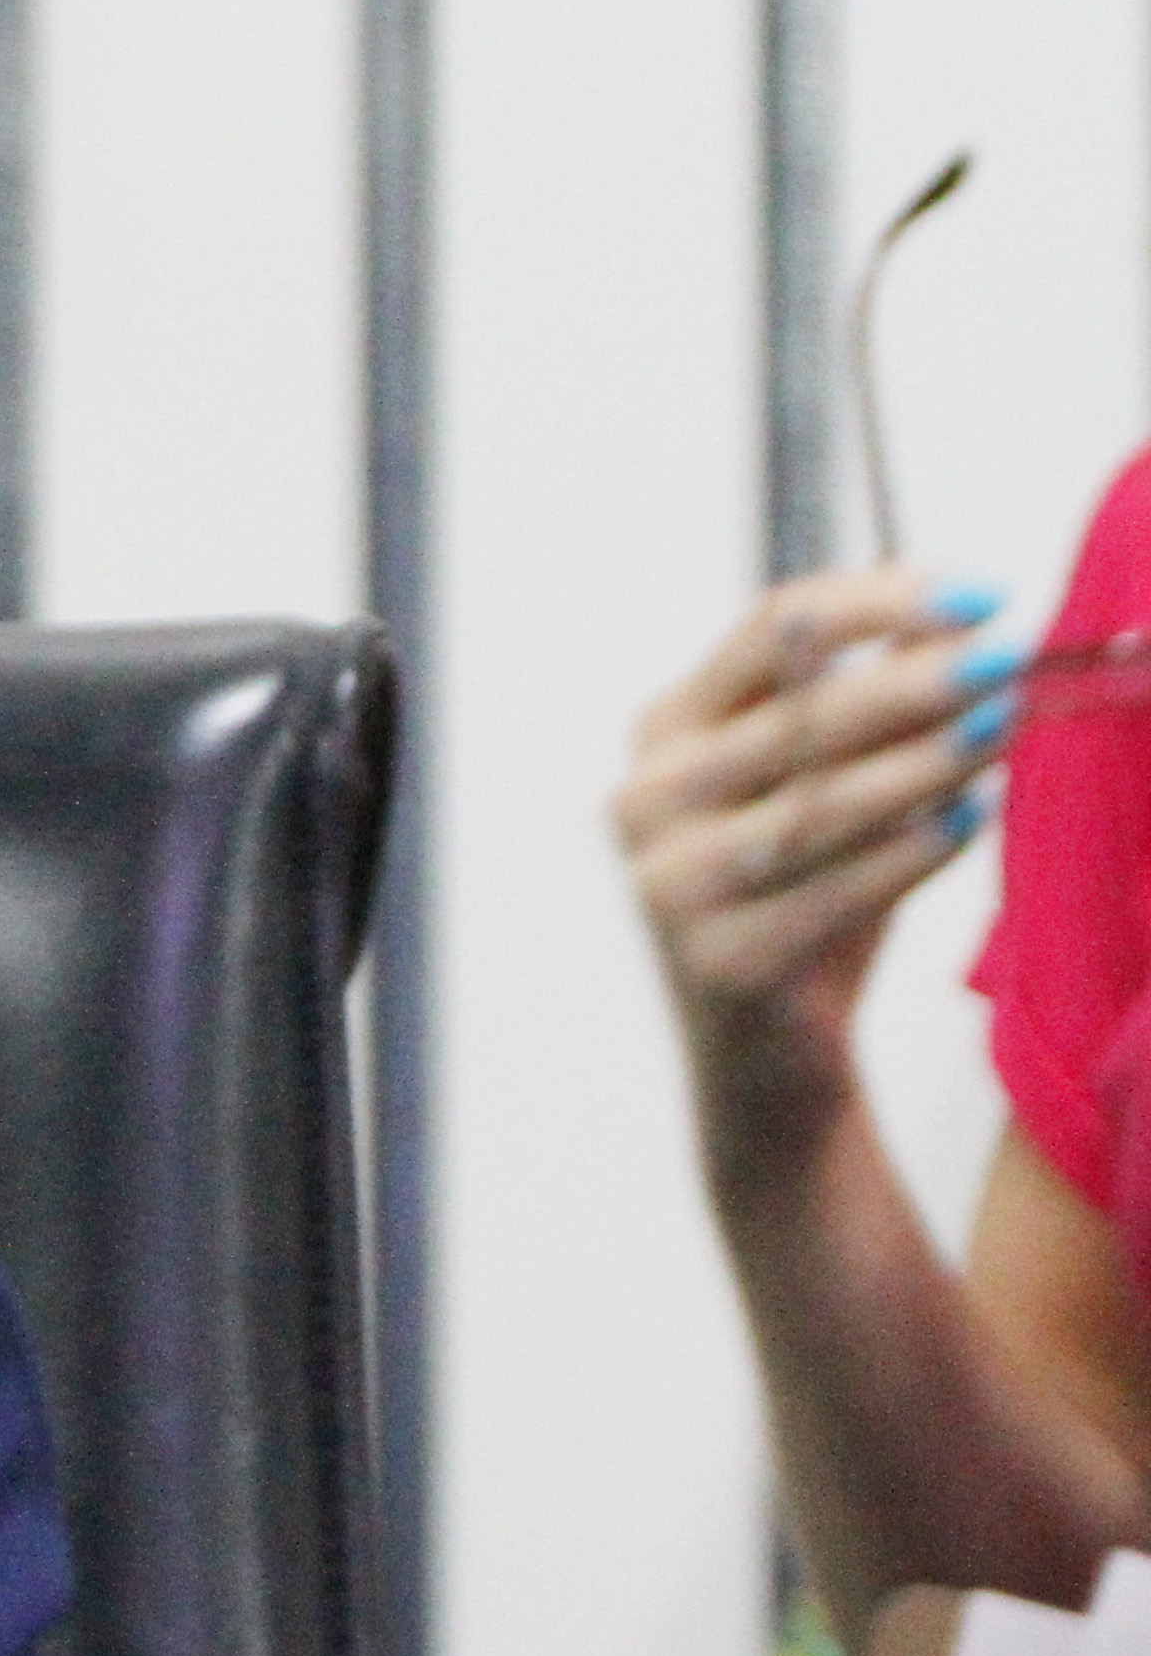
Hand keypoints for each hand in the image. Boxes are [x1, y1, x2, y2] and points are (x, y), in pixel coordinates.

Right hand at [614, 566, 1018, 1193]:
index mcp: (664, 731)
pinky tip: (971, 818)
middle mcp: (644, 797)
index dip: (880, 601)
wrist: (768, 1059)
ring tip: (1008, 732)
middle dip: (918, 679)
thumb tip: (956, 620)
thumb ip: (869, 708)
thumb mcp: (825, 789)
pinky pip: (837, 888)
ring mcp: (668, 882)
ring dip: (930, 759)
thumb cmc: (808, 901)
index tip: (980, 596)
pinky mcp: (718, 960)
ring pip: (823, 800)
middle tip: (1011, 662)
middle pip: (799, 711)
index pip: (771, 628)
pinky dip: (913, 849)